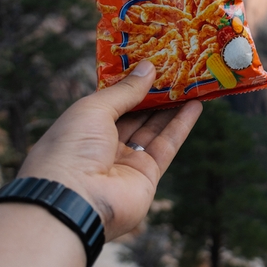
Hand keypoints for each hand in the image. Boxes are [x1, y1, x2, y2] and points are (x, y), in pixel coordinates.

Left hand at [17, 60, 202, 239]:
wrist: (74, 202)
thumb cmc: (71, 149)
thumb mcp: (93, 109)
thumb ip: (125, 90)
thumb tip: (148, 68)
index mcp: (82, 129)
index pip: (110, 103)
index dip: (130, 85)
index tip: (150, 65)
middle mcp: (103, 146)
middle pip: (135, 115)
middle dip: (154, 94)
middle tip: (175, 71)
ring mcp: (126, 162)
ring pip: (153, 129)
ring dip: (172, 106)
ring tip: (190, 83)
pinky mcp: (147, 176)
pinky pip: (166, 145)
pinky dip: (181, 125)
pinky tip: (195, 105)